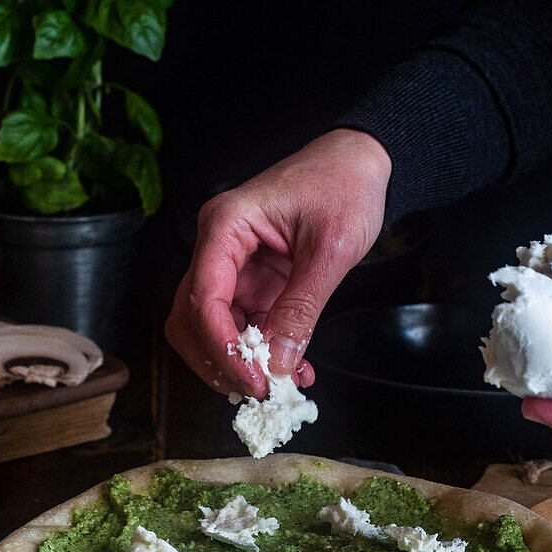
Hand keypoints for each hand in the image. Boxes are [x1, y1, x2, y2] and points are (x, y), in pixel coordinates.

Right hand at [165, 129, 391, 397]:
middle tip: (258, 391)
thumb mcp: (330, 250)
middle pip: (190, 318)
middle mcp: (217, 246)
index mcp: (226, 226)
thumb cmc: (345, 185)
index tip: (253, 380)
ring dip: (237, 362)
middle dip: (218, 360)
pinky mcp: (251, 280)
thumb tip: (278, 364)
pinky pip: (242, 324)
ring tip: (278, 385)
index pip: (202, 298)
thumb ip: (301, 309)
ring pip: (211, 328)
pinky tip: (290, 368)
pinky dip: (259, 352)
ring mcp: (232, 265)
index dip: (222, 348)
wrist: (360, 160)